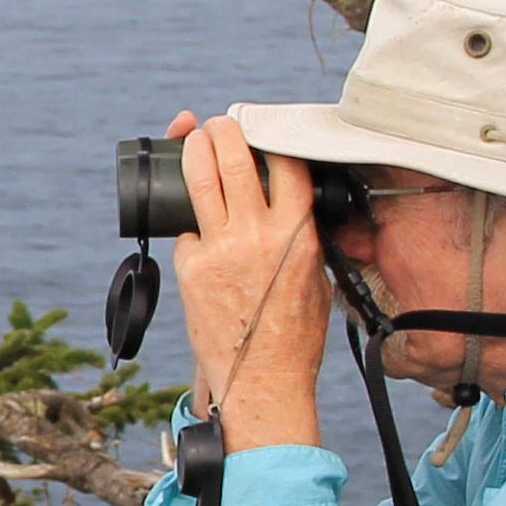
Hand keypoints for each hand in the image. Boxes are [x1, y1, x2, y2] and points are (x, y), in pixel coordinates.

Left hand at [165, 111, 328, 450]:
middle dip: (224, 131)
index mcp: (298, 234)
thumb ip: (304, 239)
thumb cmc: (295, 337)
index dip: (271, 140)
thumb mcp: (318, 279)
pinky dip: (191, 223)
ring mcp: (220, 248)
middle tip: (218, 125)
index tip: (262, 132)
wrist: (262, 381)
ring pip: (200, 179)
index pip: (286, 165)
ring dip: (194, 150)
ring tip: (193, 137)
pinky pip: (188, 229)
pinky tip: (195, 224)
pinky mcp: (190, 267)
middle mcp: (259, 234)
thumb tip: (293, 211)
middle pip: (235, 159)